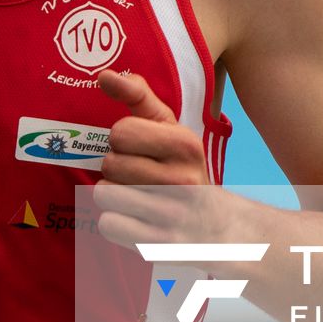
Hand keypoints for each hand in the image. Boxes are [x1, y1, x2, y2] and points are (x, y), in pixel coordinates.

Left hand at [93, 69, 228, 253]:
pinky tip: (134, 219)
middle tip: (139, 177)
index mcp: (186, 145)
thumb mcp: (171, 129)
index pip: (120, 132)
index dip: (123, 140)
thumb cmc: (184, 170)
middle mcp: (182, 180)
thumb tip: (104, 76)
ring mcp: (170, 216)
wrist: (219, 228)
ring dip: (112, 196)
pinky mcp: (158, 246)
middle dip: (117, 169)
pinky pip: (107, 225)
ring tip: (135, 197)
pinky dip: (115, 222)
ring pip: (103, 195)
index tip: (141, 149)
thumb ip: (139, 96)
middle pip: (109, 164)